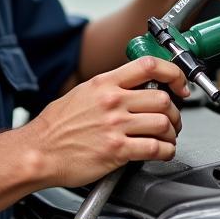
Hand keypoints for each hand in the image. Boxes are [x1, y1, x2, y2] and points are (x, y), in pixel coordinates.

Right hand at [24, 57, 190, 187]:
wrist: (38, 152)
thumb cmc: (55, 127)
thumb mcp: (81, 94)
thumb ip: (109, 89)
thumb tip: (132, 89)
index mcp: (104, 83)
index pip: (149, 66)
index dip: (174, 73)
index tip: (181, 84)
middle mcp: (112, 101)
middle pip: (163, 98)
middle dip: (175, 112)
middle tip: (173, 120)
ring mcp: (115, 126)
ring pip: (163, 123)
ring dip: (172, 133)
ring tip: (167, 138)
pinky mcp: (117, 150)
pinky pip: (155, 148)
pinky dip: (166, 152)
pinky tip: (162, 152)